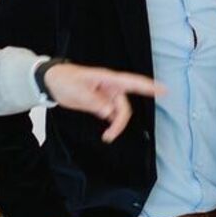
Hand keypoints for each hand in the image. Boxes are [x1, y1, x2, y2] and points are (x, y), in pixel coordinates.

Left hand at [42, 64, 164, 142]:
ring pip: (119, 113)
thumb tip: (109, 112)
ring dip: (116, 125)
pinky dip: (111, 124)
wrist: (52, 82)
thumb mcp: (77, 91)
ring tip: (107, 136)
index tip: (164, 91)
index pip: (132, 82)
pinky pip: (111, 115)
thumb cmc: (64, 79)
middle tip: (110, 135)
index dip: (148, 87)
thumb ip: (93, 102)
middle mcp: (110, 88)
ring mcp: (106, 96)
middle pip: (124, 106)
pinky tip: (106, 132)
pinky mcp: (100, 103)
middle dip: (121, 122)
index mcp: (108, 80)